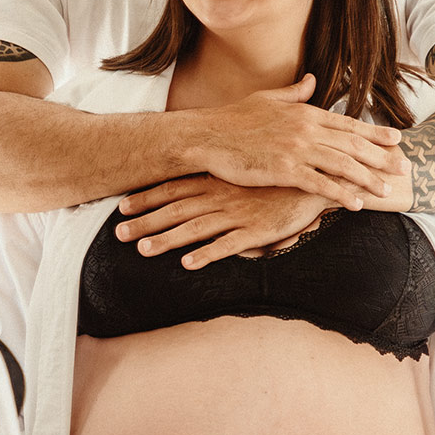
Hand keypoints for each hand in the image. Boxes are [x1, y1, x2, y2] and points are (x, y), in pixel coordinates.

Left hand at [117, 179, 331, 264]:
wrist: (316, 179)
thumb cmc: (278, 176)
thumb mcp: (246, 170)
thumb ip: (221, 176)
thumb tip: (198, 182)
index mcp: (217, 181)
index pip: (174, 188)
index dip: (147, 197)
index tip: (122, 206)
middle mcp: (221, 196)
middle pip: (176, 209)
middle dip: (145, 221)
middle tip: (118, 233)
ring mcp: (238, 214)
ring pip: (196, 227)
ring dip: (167, 239)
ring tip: (143, 250)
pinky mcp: (257, 231)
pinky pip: (228, 244)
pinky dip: (207, 253)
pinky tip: (188, 264)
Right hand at [194, 75, 408, 207]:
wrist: (207, 135)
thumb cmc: (233, 119)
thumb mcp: (267, 99)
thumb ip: (294, 93)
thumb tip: (312, 80)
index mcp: (304, 112)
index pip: (348, 124)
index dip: (375, 133)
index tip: (397, 140)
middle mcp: (306, 128)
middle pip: (353, 145)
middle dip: (382, 158)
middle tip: (405, 169)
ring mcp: (296, 149)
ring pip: (343, 165)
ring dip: (369, 179)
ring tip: (388, 191)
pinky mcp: (284, 170)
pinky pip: (320, 184)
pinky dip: (341, 194)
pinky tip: (356, 204)